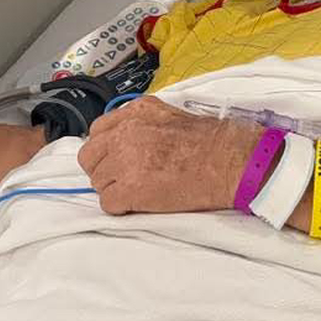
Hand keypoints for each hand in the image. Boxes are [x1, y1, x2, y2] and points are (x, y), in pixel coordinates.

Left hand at [77, 96, 259, 214]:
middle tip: (123, 179)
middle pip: (90, 157)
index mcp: (136, 112)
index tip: (115, 159)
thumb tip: (122, 142)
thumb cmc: (210, 143)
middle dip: (103, 170)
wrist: (230, 163)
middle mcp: (126, 132)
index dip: (105, 149)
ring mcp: (126, 160)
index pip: (97, 131)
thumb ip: (141, 125)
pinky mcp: (131, 189)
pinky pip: (108, 203)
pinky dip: (120, 207)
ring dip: (113, 189)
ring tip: (138, 191)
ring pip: (98, 182)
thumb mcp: (169, 117)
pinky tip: (139, 204)